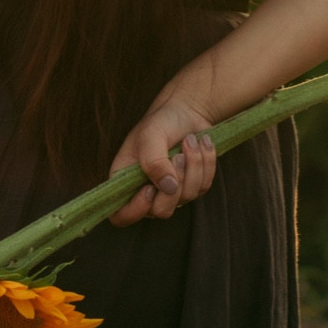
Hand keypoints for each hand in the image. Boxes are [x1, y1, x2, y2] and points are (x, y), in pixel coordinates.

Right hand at [107, 87, 216, 226]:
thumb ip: (154, 162)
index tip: (149, 189)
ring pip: (187, 197)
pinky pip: (204, 186)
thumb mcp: (151, 136)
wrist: (186, 112)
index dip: (135, 210)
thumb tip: (169, 188)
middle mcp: (146, 192)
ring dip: (193, 166)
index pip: (121, 216)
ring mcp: (171, 192)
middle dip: (175, 181)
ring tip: (190, 140)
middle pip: (161, 211)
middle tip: (177, 155)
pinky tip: (202, 143)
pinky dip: (206, 163)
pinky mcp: (193, 187)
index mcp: (124, 181)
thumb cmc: (161, 123)